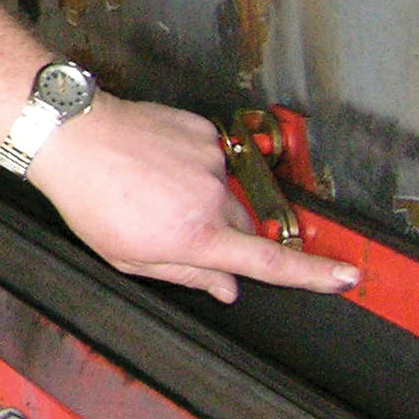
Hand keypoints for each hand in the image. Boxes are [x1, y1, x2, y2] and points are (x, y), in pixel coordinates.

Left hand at [26, 94, 360, 303]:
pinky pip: (208, 156)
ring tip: (148, 186)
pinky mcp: (202, 130)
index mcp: (195, 236)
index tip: (346, 277)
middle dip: (218, 233)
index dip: (312, 274)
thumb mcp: (130, 257)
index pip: (267, 263)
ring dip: (197, 195)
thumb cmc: (91, 200)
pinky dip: (187, 163)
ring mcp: (209, 160)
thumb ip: (187, 274)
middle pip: (241, 226)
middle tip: (168, 224)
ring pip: (223, 190)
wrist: (72, 135)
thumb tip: (229, 289)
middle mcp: (211, 197)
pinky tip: (153, 161)